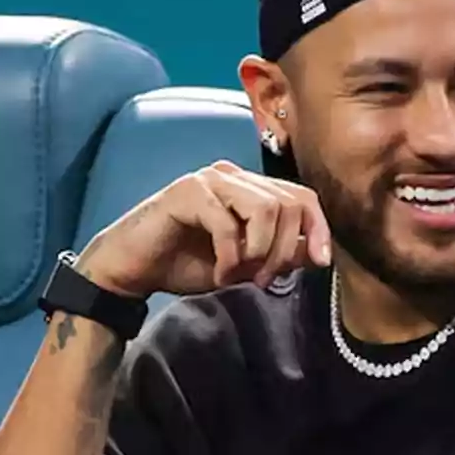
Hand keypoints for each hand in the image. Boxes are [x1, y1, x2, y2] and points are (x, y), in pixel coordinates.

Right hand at [77, 160, 331, 298]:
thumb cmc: (188, 263)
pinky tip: (219, 273)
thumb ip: (280, 254)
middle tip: (262, 279)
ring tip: (241, 274)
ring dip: (260, 251)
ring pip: (266, 209)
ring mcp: (211, 180)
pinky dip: (230, 256)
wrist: (133, 269)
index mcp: (252, 188)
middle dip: (284, 249)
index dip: (318, 228)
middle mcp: (235, 176)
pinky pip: (228, 224)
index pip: (303, 197)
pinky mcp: (187, 192)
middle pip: (290, 203)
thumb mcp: (246, 265)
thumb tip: (315, 252)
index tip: (321, 262)